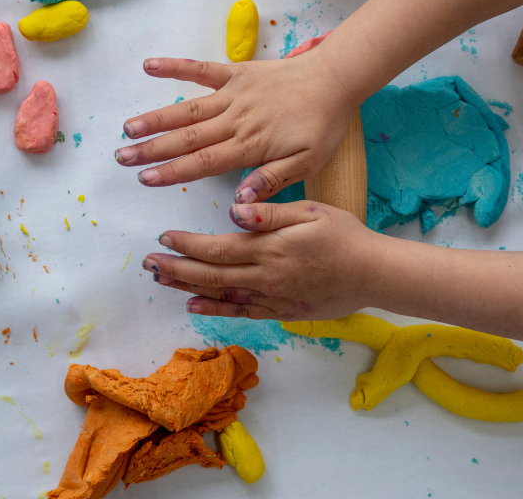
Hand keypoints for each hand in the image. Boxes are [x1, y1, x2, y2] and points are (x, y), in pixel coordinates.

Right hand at [114, 54, 355, 202]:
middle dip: (151, 149)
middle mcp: (235, 120)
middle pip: (186, 137)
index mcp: (250, 145)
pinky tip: (149, 66)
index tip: (145, 179)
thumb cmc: (322, 125)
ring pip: (187, 108)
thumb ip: (270, 180)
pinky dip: (175, 67)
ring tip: (127, 127)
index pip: (202, 162)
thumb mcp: (306, 163)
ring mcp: (233, 94)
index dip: (171, 171)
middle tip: (122, 158)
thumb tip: (239, 200)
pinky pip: (201, 69)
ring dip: (156, 118)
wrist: (335, 80)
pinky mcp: (236, 73)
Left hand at [142, 200, 386, 320]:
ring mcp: (271, 297)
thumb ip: (270, 212)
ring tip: (161, 282)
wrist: (374, 274)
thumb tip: (235, 209)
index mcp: (268, 248)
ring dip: (187, 288)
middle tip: (148, 264)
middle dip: (175, 269)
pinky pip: (241, 313)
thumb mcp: (311, 212)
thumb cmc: (345, 236)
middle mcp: (264, 276)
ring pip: (220, 295)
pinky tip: (194, 307)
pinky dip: (215, 311)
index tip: (163, 237)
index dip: (186, 244)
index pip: (216, 247)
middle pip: (209, 274)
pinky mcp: (281, 311)